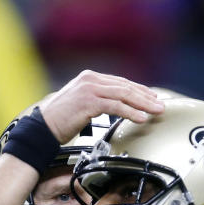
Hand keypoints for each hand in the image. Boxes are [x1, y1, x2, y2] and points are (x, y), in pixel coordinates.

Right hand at [40, 70, 164, 142]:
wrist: (43, 126)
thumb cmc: (62, 119)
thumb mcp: (83, 104)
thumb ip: (100, 101)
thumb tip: (118, 106)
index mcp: (91, 78)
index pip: (121, 82)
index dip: (139, 91)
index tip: (153, 98)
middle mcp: (91, 79)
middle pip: (125, 87)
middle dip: (146, 97)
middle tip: (161, 105)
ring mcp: (89, 89)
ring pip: (123, 95)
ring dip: (142, 104)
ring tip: (156, 111)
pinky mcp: (88, 102)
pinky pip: (115, 106)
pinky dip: (130, 112)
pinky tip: (140, 117)